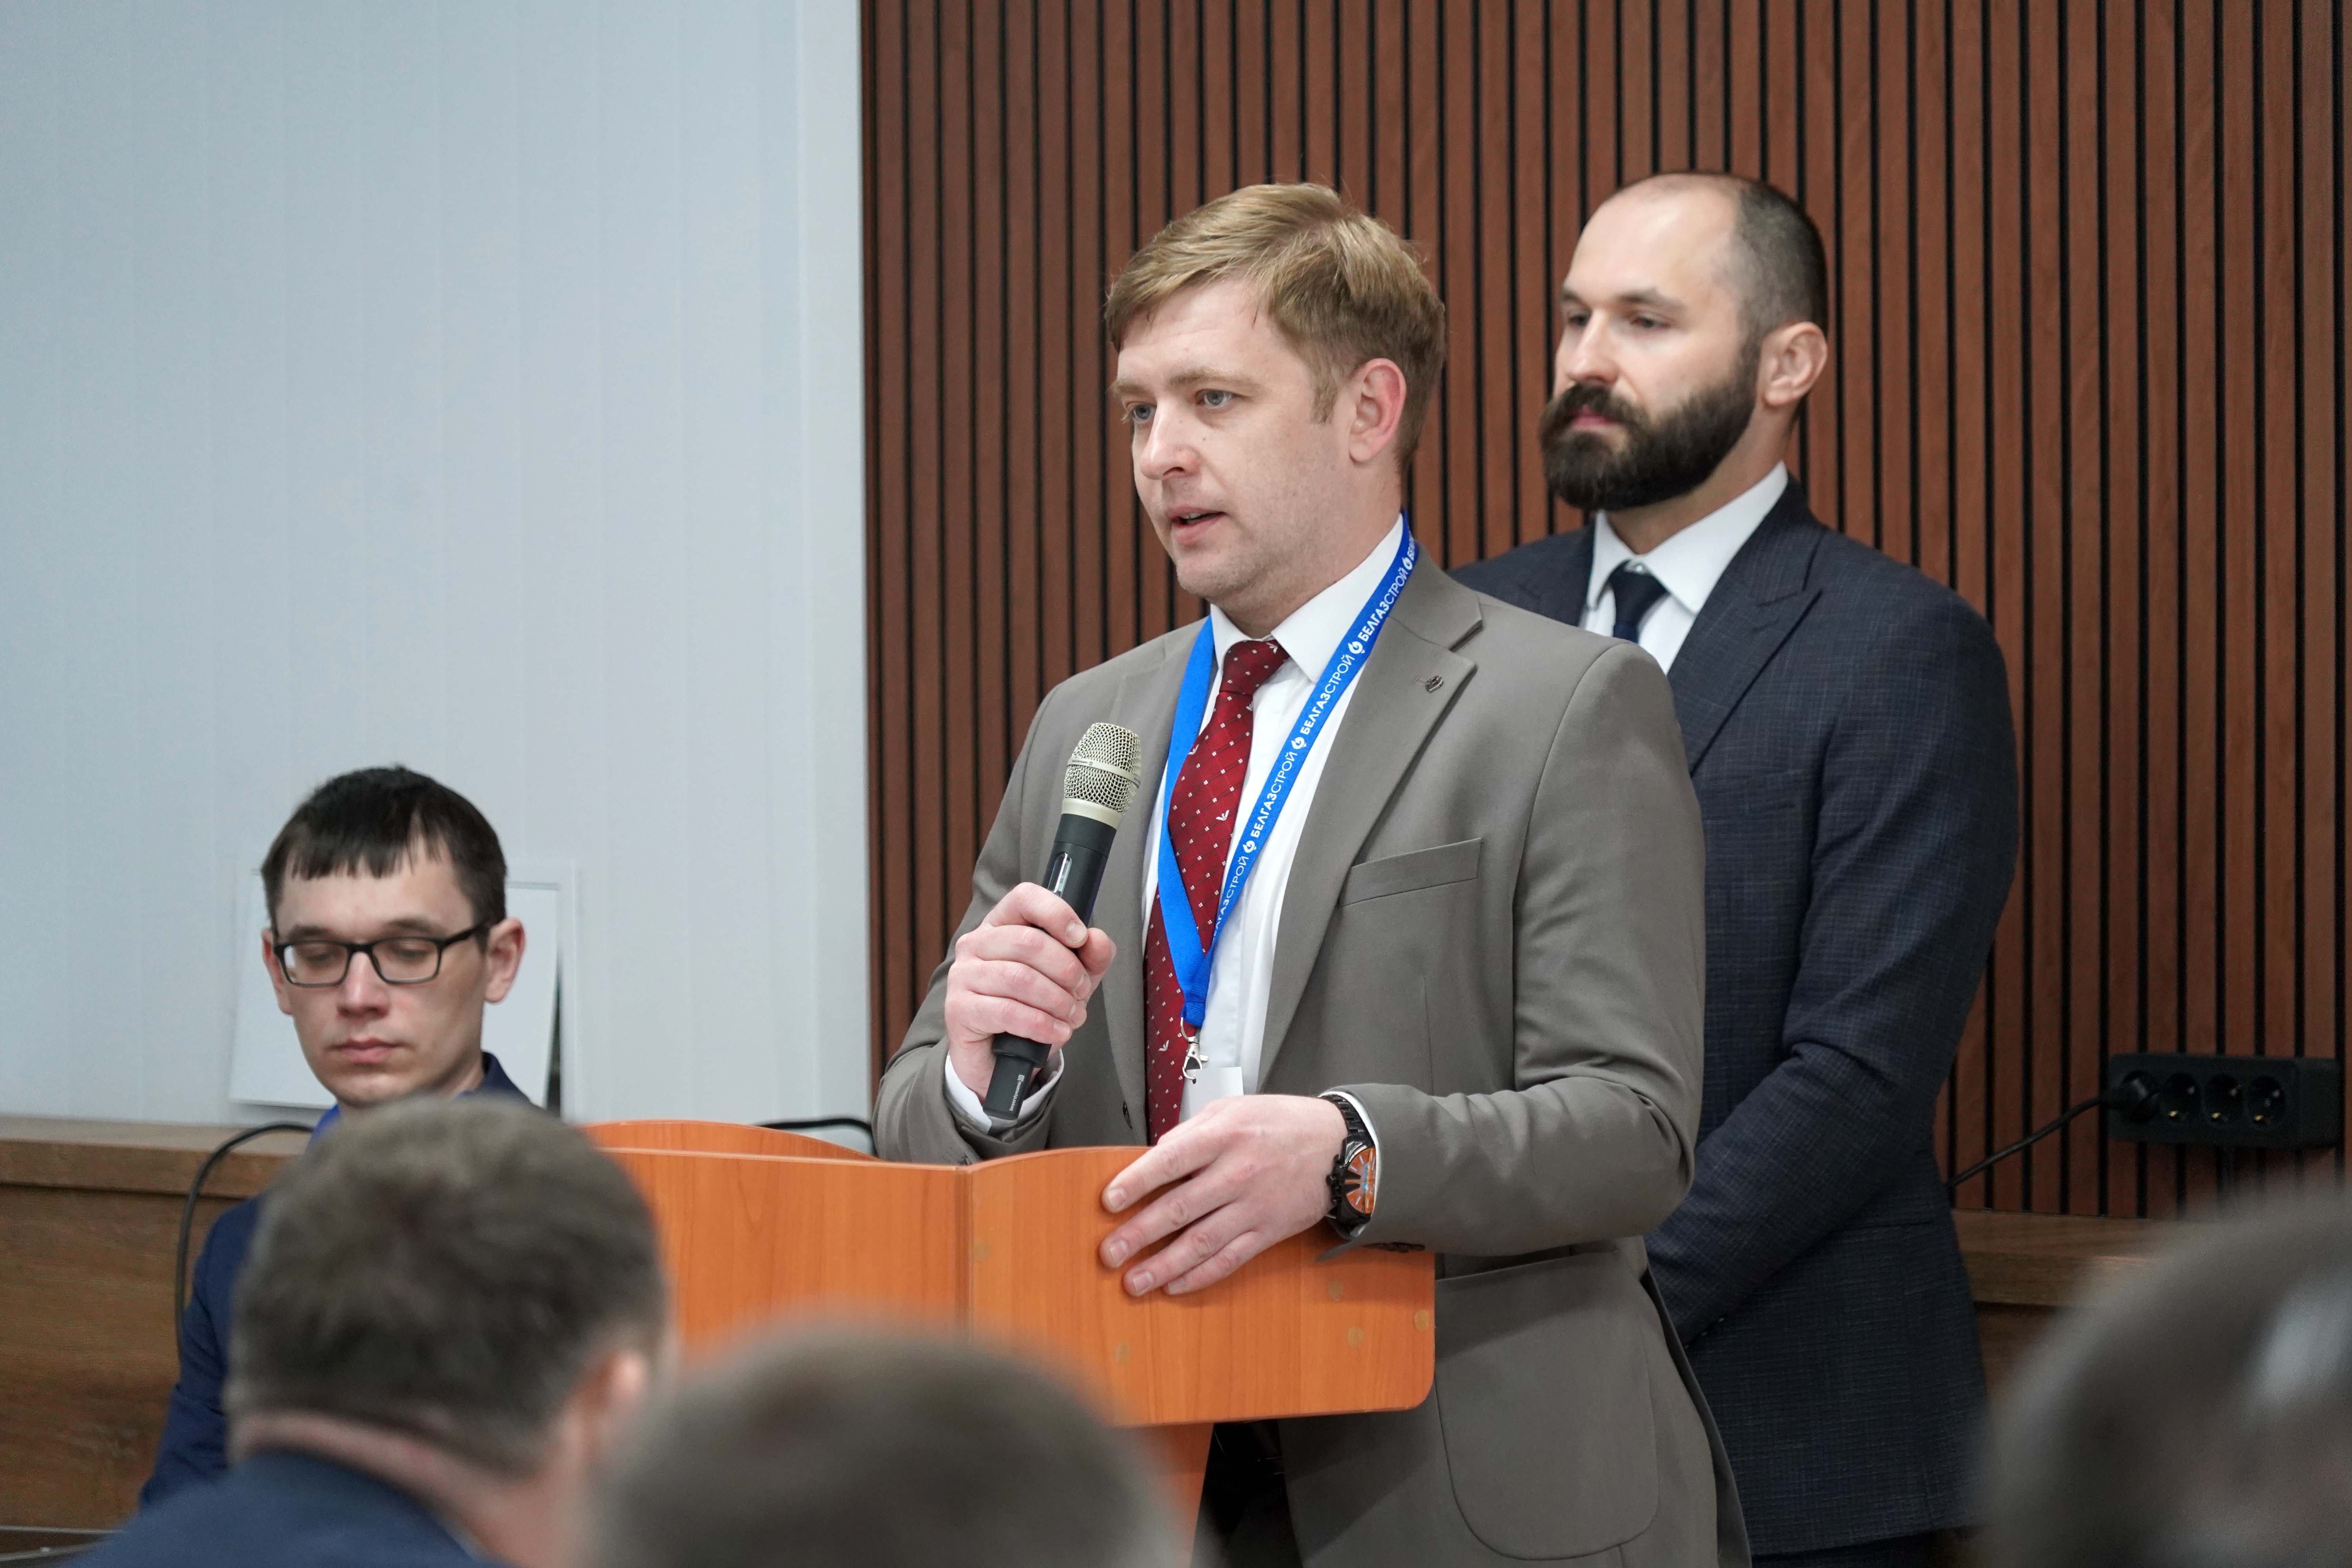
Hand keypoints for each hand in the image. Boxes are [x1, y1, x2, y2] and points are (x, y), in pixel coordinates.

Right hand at [942, 883, 1116, 1097]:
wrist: (997, 1055)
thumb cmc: (1033, 1006)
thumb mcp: (1070, 979)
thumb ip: (1090, 957)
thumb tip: (1097, 939)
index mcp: (1001, 924)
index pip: (1025, 898)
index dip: (1057, 913)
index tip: (1081, 938)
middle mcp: (976, 943)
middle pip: (1028, 941)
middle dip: (1066, 969)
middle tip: (1081, 992)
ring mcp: (963, 975)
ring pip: (1019, 978)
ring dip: (1057, 1001)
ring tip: (1073, 1016)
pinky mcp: (959, 1009)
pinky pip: (1008, 1011)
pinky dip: (1041, 1024)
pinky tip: (1056, 1032)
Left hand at [1099, 1094, 1345, 1295]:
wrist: (1338, 1147)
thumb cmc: (1281, 1123)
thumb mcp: (1233, 1109)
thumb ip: (1191, 1131)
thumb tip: (1156, 1155)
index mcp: (1223, 1136)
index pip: (1169, 1161)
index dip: (1135, 1182)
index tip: (1109, 1201)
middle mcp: (1236, 1173)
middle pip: (1178, 1208)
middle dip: (1138, 1235)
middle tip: (1109, 1253)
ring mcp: (1252, 1207)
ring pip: (1200, 1243)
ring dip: (1163, 1267)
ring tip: (1134, 1282)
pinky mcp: (1267, 1232)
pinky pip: (1230, 1260)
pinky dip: (1201, 1276)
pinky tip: (1176, 1286)